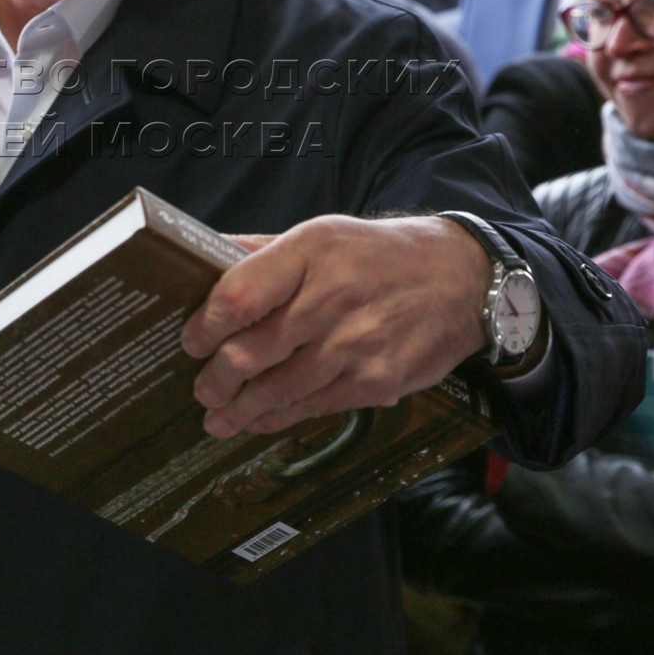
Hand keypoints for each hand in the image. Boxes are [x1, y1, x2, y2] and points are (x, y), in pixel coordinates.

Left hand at [180, 215, 489, 437]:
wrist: (461, 278)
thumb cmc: (379, 255)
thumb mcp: (322, 234)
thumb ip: (262, 252)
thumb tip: (200, 256)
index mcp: (311, 252)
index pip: (240, 295)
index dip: (206, 325)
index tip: (191, 341)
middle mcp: (332, 299)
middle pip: (252, 350)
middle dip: (216, 378)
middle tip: (203, 388)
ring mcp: (356, 345)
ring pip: (280, 389)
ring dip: (240, 410)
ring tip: (217, 418)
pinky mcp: (376, 381)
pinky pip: (314, 407)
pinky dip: (280, 417)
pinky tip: (260, 420)